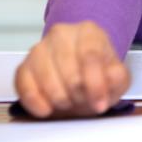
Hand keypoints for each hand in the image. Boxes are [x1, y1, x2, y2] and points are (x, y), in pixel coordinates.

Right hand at [15, 21, 130, 118]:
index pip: (90, 56)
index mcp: (89, 31)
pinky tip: (47, 109)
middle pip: (69, 71)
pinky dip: (35, 101)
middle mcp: (62, 34)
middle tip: (84, 100)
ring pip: (47, 78)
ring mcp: (40, 48)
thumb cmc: (97, 73)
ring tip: (70, 101)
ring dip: (60, 99)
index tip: (99, 104)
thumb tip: (110, 77)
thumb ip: (118, 77)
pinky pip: (24, 84)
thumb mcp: (117, 77)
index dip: (95, 85)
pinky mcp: (24, 65)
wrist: (78, 73)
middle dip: (79, 94)